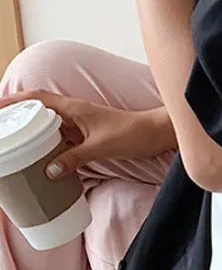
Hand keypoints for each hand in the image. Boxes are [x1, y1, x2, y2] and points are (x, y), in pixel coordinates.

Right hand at [0, 93, 175, 178]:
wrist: (157, 134)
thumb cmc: (134, 133)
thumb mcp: (101, 147)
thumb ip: (75, 158)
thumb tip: (49, 171)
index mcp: (74, 108)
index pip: (36, 98)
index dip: (13, 100)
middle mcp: (74, 114)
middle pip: (37, 112)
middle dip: (16, 119)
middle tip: (1, 132)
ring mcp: (80, 125)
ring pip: (48, 127)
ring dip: (31, 134)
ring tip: (12, 147)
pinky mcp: (87, 137)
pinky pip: (61, 140)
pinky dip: (48, 147)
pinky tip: (39, 160)